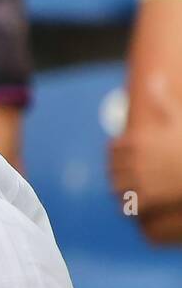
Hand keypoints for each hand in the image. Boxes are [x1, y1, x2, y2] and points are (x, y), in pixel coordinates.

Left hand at [109, 74, 181, 212]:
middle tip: (127, 180)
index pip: (112, 150)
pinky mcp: (147, 199)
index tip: (124, 162)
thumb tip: (155, 78)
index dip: (117, 157)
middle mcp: (135, 160)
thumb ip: (162, 100)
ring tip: (131, 193)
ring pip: (116, 188)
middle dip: (119, 174)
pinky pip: (127, 206)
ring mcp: (140, 180)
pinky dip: (129, 208)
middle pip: (113, 170)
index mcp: (137, 141)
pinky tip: (137, 207)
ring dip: (121, 191)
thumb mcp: (178, 119)